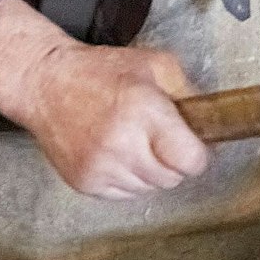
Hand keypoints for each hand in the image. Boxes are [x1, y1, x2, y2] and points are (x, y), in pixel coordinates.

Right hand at [0, 0, 210, 198]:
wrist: (45, 84)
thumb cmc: (101, 71)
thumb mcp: (156, 65)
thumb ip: (190, 94)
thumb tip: (213, 125)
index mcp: (144, 111)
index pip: (191, 160)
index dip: (198, 154)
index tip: (193, 144)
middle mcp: (122, 143)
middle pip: (172, 178)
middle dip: (174, 161)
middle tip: (161, 138)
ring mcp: (100, 167)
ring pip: (150, 189)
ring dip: (150, 172)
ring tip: (135, 143)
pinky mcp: (85, 183)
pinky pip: (124, 195)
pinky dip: (127, 178)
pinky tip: (117, 152)